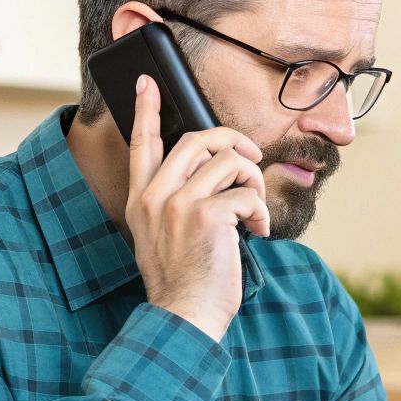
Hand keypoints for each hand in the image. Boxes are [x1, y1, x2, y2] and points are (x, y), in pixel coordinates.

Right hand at [124, 74, 269, 340]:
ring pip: (230, 161)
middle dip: (232, 142)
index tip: (147, 83)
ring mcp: (179, 203)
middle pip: (197, 139)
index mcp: (141, 200)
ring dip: (253, 183)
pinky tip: (257, 232)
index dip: (146, 109)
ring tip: (253, 212)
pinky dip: (260, 211)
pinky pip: (246, 192)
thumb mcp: (161, 238)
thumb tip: (210, 174)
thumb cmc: (183, 283)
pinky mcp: (208, 215)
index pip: (141, 143)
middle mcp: (155, 196)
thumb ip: (174, 204)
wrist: (184, 317)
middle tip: (250, 159)